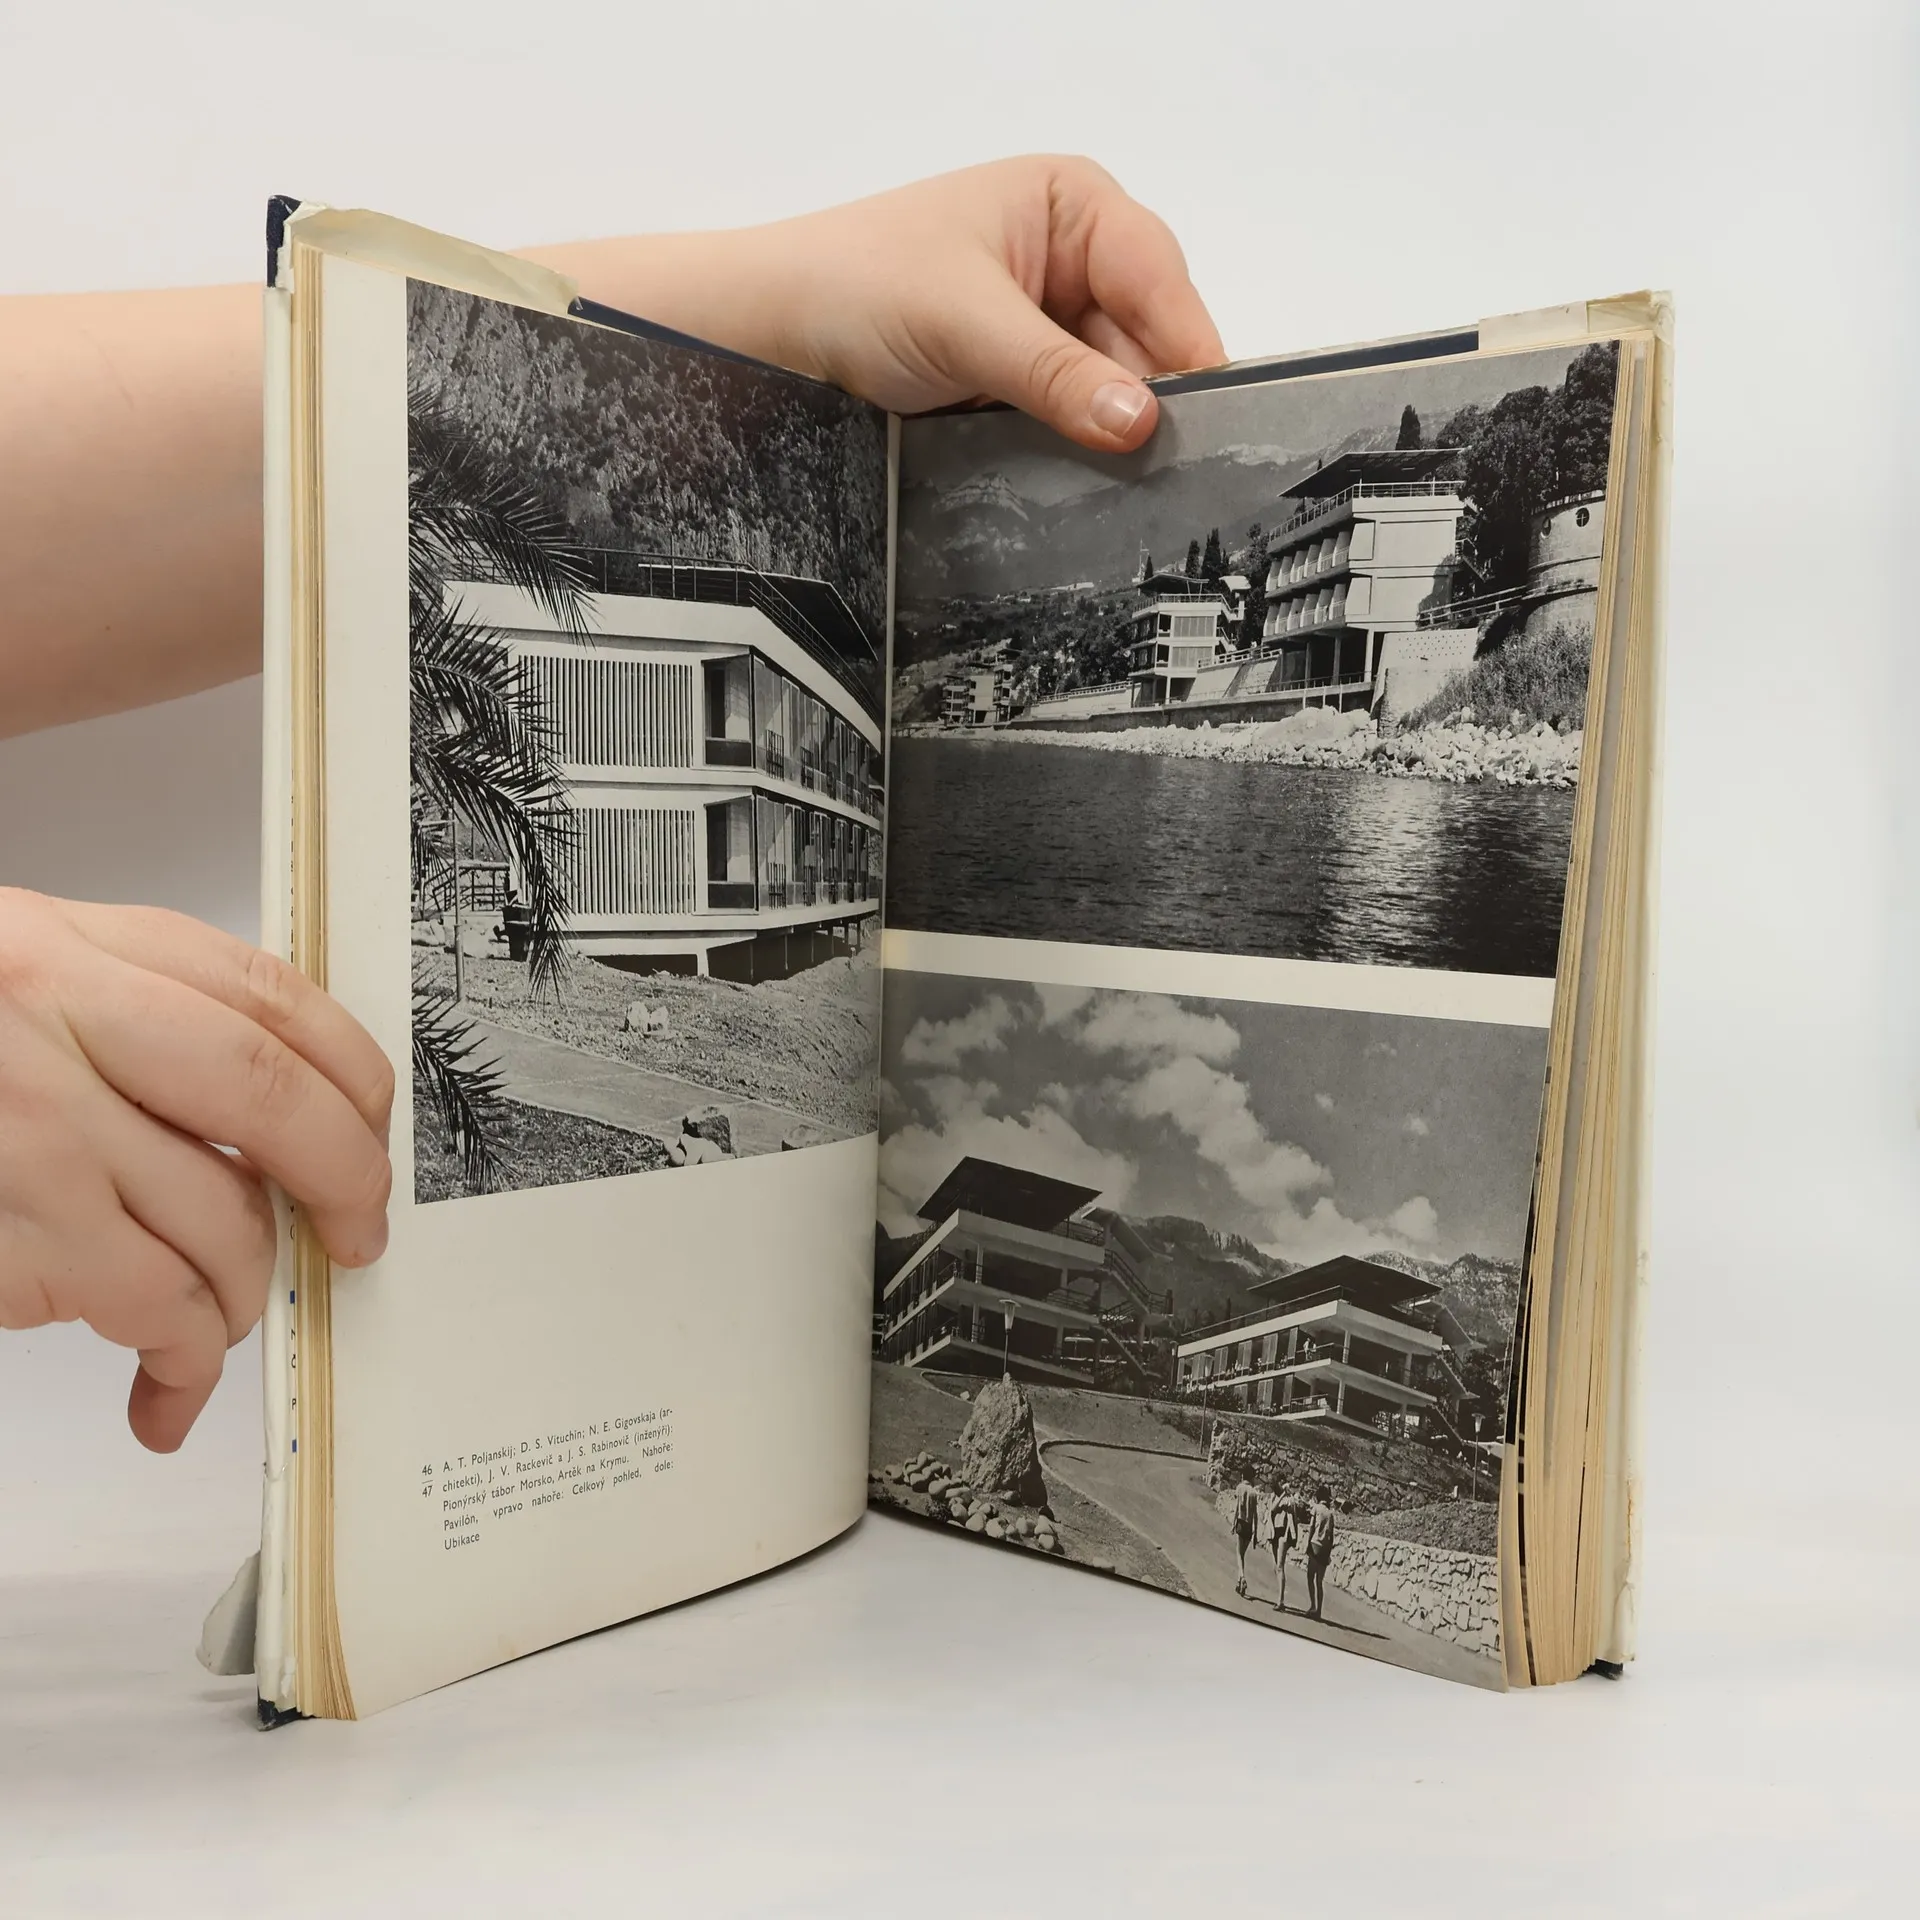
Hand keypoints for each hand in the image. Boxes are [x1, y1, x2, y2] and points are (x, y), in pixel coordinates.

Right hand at [0, 889, 392, 1450]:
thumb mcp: (20, 972)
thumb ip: (140, 1008)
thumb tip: (279, 1101)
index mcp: (82, 950)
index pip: (277, 1002)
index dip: (354, 1077)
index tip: (373, 1132)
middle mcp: (63, 1027)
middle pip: (276, 1104)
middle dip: (347, 1183)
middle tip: (359, 1234)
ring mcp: (34, 1135)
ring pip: (220, 1225)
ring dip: (247, 1292)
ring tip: (222, 1317)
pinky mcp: (8, 1236)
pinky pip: (147, 1308)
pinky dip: (181, 1363)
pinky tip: (168, 1387)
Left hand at [536, 156, 1226, 455]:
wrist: (769, 336)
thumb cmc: (854, 285)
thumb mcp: (964, 321)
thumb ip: (1055, 372)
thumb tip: (1138, 421)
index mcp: (1071, 204)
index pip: (1157, 275)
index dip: (1185, 346)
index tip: (1205, 417)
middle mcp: (1071, 260)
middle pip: (1146, 340)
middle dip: (1149, 402)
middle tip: (1168, 473)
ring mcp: (1048, 329)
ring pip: (1113, 391)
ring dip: (1111, 437)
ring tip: (1123, 490)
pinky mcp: (1022, 386)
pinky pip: (1072, 422)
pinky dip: (1077, 453)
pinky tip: (1082, 486)